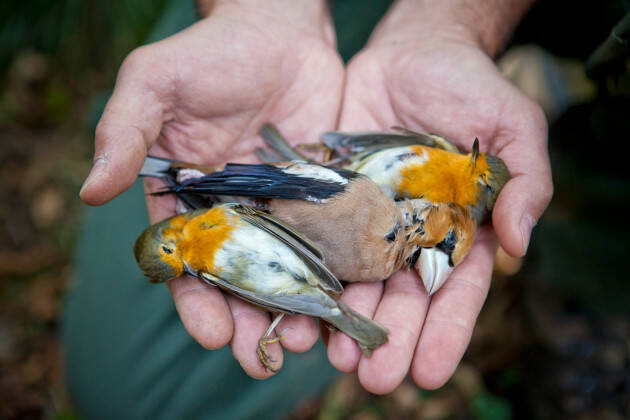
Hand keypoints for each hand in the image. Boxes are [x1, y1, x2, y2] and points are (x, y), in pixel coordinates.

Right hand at [79, 0, 343, 377]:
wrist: (278, 28)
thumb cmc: (210, 52)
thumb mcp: (154, 82)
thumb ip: (124, 134)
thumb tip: (89, 191)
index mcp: (187, 197)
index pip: (187, 260)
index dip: (195, 299)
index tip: (209, 334)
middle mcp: (234, 210)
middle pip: (240, 277)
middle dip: (248, 319)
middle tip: (261, 358)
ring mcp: (281, 206)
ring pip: (287, 268)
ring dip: (294, 306)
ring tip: (307, 338)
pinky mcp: (321, 194)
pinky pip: (328, 237)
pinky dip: (335, 270)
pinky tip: (345, 298)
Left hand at [326, 0, 551, 392]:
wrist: (414, 50)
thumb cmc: (471, 86)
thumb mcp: (513, 127)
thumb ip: (526, 182)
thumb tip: (522, 242)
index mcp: (459, 228)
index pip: (455, 290)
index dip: (446, 331)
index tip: (430, 372)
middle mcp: (410, 232)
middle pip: (400, 295)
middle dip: (390, 338)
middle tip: (374, 379)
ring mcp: (368, 217)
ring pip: (355, 276)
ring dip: (343, 318)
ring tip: (329, 354)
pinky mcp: (332, 196)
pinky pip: (318, 236)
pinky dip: (307, 269)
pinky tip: (296, 302)